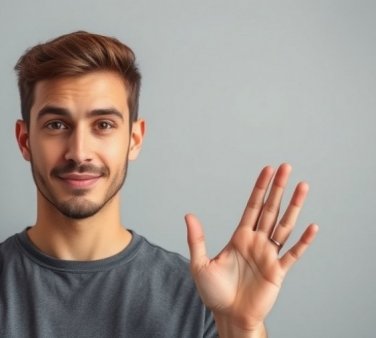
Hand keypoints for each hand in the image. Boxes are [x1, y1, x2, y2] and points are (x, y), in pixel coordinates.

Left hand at [185, 164, 317, 332]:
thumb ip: (196, 239)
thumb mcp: (200, 264)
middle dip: (277, 189)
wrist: (229, 316)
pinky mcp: (277, 272)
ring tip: (302, 186)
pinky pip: (293, 254)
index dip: (259, 189)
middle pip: (270, 210)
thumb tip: (188, 215)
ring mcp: (269, 256)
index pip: (252, 207)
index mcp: (239, 238)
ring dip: (294, 207)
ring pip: (284, 226)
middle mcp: (257, 242)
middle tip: (286, 167)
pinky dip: (303, 242)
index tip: (267, 170)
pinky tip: (311, 227)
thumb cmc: (214, 292)